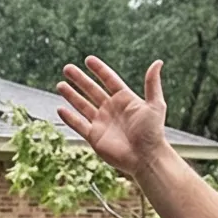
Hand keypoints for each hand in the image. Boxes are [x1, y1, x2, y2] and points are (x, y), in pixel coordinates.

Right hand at [54, 57, 174, 182]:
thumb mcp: (155, 105)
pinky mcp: (94, 137)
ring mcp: (101, 123)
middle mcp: (111, 109)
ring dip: (71, 95)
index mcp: (125, 99)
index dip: (99, 70)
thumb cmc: (153, 132)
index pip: (109, 80)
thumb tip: (158, 62)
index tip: (88, 60)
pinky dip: (69, 118)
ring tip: (60, 84)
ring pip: (82, 105)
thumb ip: (152, 84)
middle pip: (91, 90)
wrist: (146, 158)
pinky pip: (78, 125)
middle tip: (67, 68)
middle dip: (79, 79)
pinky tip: (60, 109)